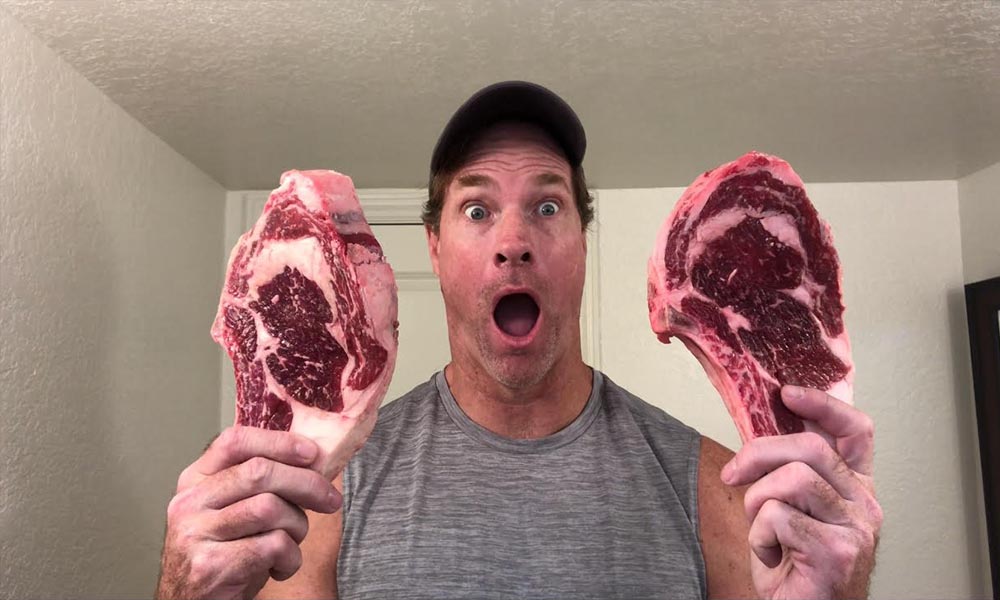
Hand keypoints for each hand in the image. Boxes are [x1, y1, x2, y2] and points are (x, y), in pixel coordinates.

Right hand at [155, 426, 341, 599]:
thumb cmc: (223, 555)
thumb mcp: (234, 512)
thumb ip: (260, 484)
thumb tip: (315, 459)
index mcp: (195, 480)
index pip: (235, 441)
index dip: (278, 442)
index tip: (313, 453)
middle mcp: (189, 502)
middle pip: (259, 472)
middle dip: (307, 484)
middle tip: (330, 500)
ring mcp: (195, 533)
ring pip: (270, 508)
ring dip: (297, 527)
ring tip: (293, 542)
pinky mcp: (209, 565)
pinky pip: (272, 546)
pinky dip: (290, 558)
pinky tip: (281, 567)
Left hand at [721, 386, 882, 599]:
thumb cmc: (795, 564)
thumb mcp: (792, 507)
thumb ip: (788, 472)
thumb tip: (758, 434)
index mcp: (856, 486)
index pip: (856, 430)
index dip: (823, 404)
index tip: (786, 394)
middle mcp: (864, 504)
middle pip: (810, 448)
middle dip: (758, 453)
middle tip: (734, 473)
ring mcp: (856, 529)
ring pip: (792, 479)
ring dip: (757, 500)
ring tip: (760, 526)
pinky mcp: (837, 552)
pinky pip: (778, 517)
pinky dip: (759, 536)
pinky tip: (770, 554)